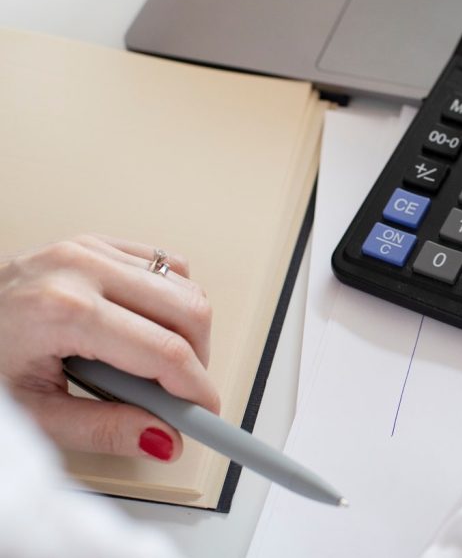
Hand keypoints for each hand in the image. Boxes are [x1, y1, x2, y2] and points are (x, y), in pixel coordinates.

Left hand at [0, 235, 219, 461]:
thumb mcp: (35, 413)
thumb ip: (105, 429)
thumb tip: (162, 437)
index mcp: (63, 311)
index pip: (164, 351)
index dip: (196, 387)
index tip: (206, 411)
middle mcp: (80, 269)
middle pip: (188, 311)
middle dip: (198, 359)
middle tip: (181, 392)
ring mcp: (88, 249)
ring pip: (185, 284)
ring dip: (188, 330)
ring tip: (157, 362)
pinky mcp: (95, 243)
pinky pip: (165, 264)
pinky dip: (172, 298)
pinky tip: (148, 325)